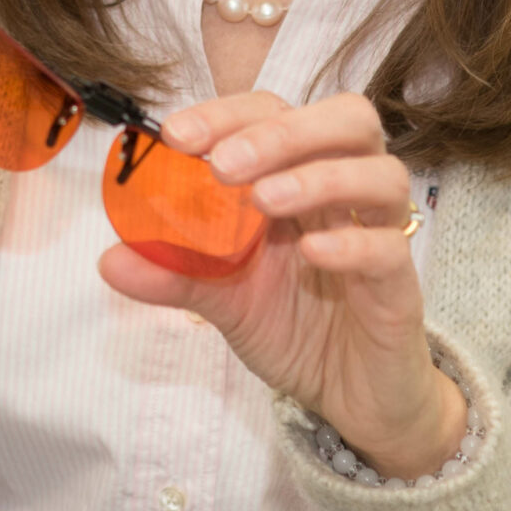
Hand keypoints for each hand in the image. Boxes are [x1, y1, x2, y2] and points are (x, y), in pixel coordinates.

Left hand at [98, 91, 464, 479]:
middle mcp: (345, 194)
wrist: (352, 398)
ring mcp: (381, 236)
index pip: (275, 113)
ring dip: (319, 176)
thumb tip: (109, 258)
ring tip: (266, 200)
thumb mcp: (222, 298)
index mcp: (301, 177)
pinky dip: (352, 243)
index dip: (228, 113)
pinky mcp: (401, 289)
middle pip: (347, 121)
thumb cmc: (296, 327)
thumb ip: (173, 272)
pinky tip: (312, 254)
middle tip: (223, 164)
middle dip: (281, 131)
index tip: (176, 135)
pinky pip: (391, 250)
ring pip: (381, 173)